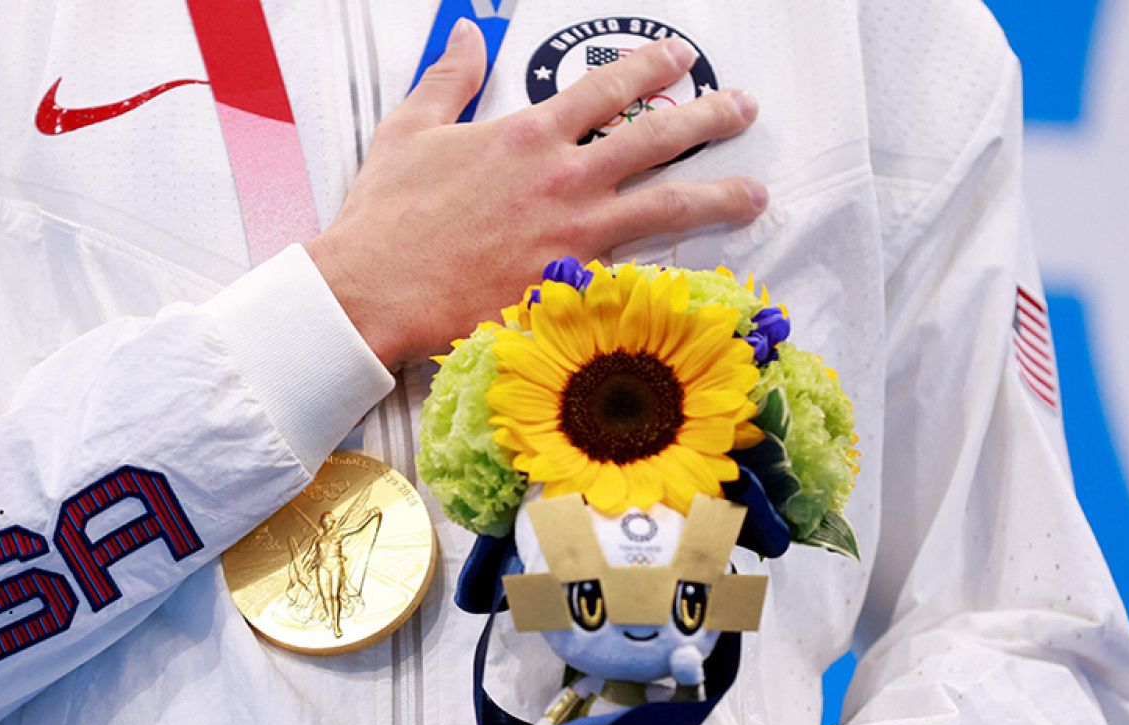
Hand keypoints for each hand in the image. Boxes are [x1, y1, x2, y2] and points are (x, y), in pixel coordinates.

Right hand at [308, 19, 765, 370]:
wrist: (372, 290)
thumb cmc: (385, 216)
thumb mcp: (409, 128)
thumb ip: (449, 78)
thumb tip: (468, 31)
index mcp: (527, 134)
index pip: (608, 87)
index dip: (652, 67)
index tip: (680, 58)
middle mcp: (563, 178)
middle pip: (656, 137)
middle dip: (708, 116)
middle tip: (742, 109)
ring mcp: (573, 235)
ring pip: (667, 206)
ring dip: (718, 196)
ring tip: (756, 193)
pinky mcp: (571, 286)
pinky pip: (639, 273)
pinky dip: (677, 272)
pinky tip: (707, 272)